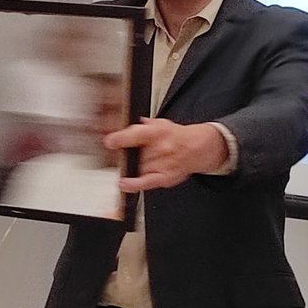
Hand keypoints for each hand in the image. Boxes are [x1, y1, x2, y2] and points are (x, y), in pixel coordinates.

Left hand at [104, 117, 228, 191]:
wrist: (197, 149)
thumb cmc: (176, 137)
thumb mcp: (159, 123)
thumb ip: (142, 126)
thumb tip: (124, 126)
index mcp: (158, 132)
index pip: (137, 134)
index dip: (121, 138)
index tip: (110, 142)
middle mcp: (161, 148)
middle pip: (134, 154)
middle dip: (129, 154)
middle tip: (132, 152)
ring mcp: (163, 164)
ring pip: (138, 168)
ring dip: (134, 166)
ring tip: (143, 161)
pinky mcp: (165, 177)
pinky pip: (146, 183)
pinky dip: (133, 184)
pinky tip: (124, 184)